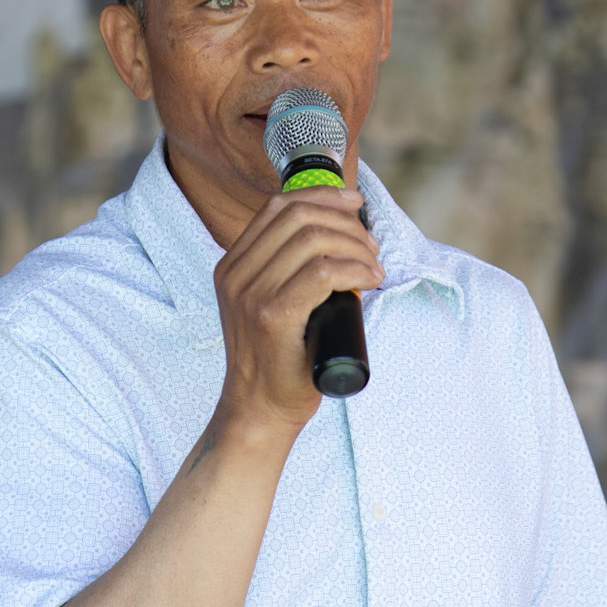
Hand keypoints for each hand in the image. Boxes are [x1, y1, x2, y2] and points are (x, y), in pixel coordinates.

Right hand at [212, 186, 382, 436]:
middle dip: (345, 222)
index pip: (278, 207)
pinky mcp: (273, 316)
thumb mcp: (266, 304)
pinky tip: (369, 281)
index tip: (354, 204)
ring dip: (356, 247)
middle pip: (298, 216)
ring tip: (373, 268)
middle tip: (371, 247)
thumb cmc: (277, 359)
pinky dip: (355, 270)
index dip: (322, 196)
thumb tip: (337, 235)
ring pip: (314, 240)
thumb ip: (284, 270)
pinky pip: (322, 273)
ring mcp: (251, 294)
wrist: (258, 410)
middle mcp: (236, 274)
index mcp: (232, 265)